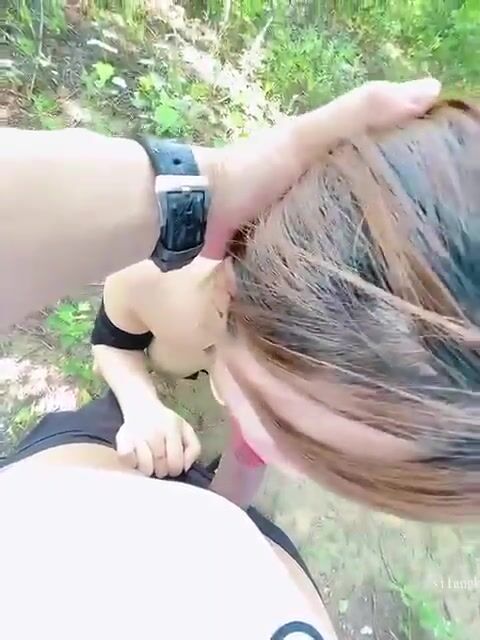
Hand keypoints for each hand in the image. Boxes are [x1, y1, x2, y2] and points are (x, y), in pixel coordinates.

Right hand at [116, 403, 200, 476]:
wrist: (141, 406)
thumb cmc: (166, 423)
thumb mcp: (186, 430)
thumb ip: (194, 448)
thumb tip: (186, 467)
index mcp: (171, 428)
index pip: (175, 462)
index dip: (175, 469)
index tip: (173, 466)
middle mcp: (154, 431)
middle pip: (160, 467)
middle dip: (162, 471)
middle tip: (161, 465)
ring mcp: (137, 435)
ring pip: (144, 467)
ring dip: (148, 470)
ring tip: (150, 463)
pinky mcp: (122, 439)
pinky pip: (127, 460)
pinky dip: (132, 464)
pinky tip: (137, 459)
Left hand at [197, 77, 440, 257]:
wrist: (200, 214)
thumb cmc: (254, 171)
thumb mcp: (308, 136)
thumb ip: (358, 114)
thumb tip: (430, 89)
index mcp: (320, 150)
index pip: (375, 148)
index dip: (405, 155)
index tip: (434, 176)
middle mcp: (310, 179)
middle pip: (358, 190)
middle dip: (384, 206)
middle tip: (416, 228)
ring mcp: (296, 213)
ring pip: (339, 222)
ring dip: (360, 236)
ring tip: (394, 258)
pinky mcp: (284, 244)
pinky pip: (317, 249)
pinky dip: (333, 257)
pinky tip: (356, 272)